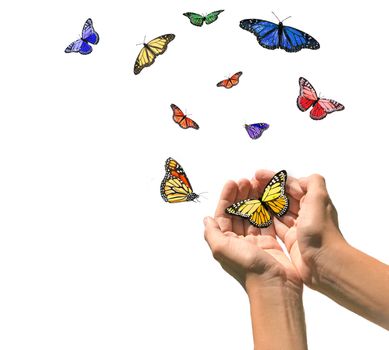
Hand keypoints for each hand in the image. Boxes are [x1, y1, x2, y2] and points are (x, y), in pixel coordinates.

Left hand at [204, 178, 301, 293]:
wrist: (275, 286)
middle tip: (247, 181)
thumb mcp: (222, 248)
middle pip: (238, 213)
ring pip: (253, 215)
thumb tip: (206, 219)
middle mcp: (239, 241)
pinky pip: (267, 222)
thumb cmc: (248, 268)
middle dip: (241, 196)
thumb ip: (212, 233)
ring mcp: (255, 242)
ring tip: (257, 185)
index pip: (224, 215)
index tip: (233, 182)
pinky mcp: (270, 243)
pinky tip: (268, 198)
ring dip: (254, 200)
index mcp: (226, 242)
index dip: (227, 198)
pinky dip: (267, 209)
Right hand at [254, 170, 345, 286]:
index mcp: (312, 201)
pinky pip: (274, 226)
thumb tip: (301, 179)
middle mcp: (305, 213)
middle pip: (282, 197)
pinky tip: (253, 216)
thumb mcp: (319, 199)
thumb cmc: (321, 232)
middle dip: (266, 190)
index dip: (273, 179)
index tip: (257, 174)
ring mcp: (297, 228)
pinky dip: (264, 220)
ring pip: (277, 211)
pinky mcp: (290, 241)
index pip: (290, 185)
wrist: (326, 264)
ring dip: (263, 204)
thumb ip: (313, 183)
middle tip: (249, 185)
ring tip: (248, 198)